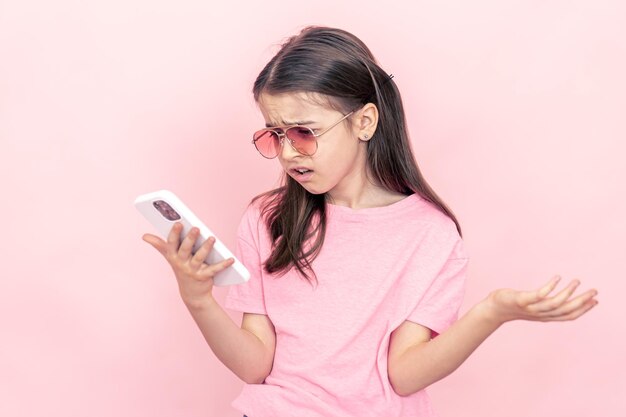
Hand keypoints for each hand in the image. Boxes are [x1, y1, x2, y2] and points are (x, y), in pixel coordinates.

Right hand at [142, 222, 234, 305]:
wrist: (191, 293)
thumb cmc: (181, 269)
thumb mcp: (169, 257)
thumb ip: (159, 245)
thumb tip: (144, 236)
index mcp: (173, 256)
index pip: (172, 244)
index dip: (175, 233)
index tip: (178, 223)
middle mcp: (181, 263)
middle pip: (185, 249)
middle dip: (190, 238)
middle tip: (196, 228)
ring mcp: (192, 271)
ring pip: (199, 257)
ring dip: (206, 247)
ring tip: (212, 238)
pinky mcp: (204, 277)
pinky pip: (214, 269)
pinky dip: (223, 264)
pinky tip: (231, 259)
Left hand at [483, 276, 597, 325]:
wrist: (493, 310)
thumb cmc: (514, 306)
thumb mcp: (534, 307)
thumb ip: (547, 304)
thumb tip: (561, 297)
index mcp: (545, 316)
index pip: (568, 316)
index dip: (583, 310)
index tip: (596, 301)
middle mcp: (540, 314)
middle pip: (566, 310)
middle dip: (582, 301)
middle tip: (594, 291)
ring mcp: (531, 308)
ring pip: (554, 303)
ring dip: (568, 292)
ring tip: (577, 280)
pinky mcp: (521, 301)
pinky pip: (538, 294)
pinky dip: (550, 286)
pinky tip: (558, 277)